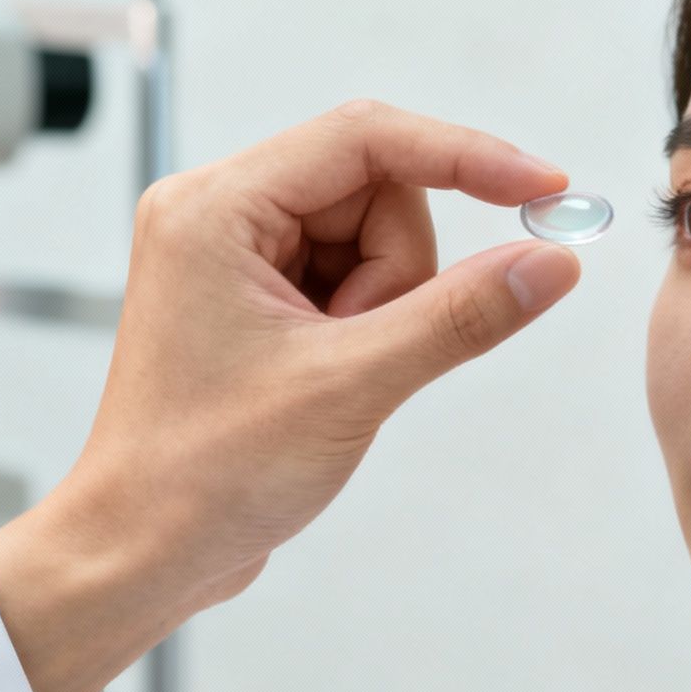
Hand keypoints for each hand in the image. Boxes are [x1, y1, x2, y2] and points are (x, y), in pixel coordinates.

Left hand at [0, 99, 581, 691]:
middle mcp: (218, 213)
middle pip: (376, 192)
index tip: (542, 187)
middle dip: (399, 274)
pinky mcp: (258, 298)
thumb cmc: (202, 475)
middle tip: (363, 350)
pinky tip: (330, 380)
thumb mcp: (351, 387)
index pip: (367, 138)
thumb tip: (549, 263)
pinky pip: (353, 279)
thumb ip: (461, 315)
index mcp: (215, 207)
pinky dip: (368, 328)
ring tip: (335, 377)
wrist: (141, 553)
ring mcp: (236, 257)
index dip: (467, 157)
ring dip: (385, 308)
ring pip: (373, 239)